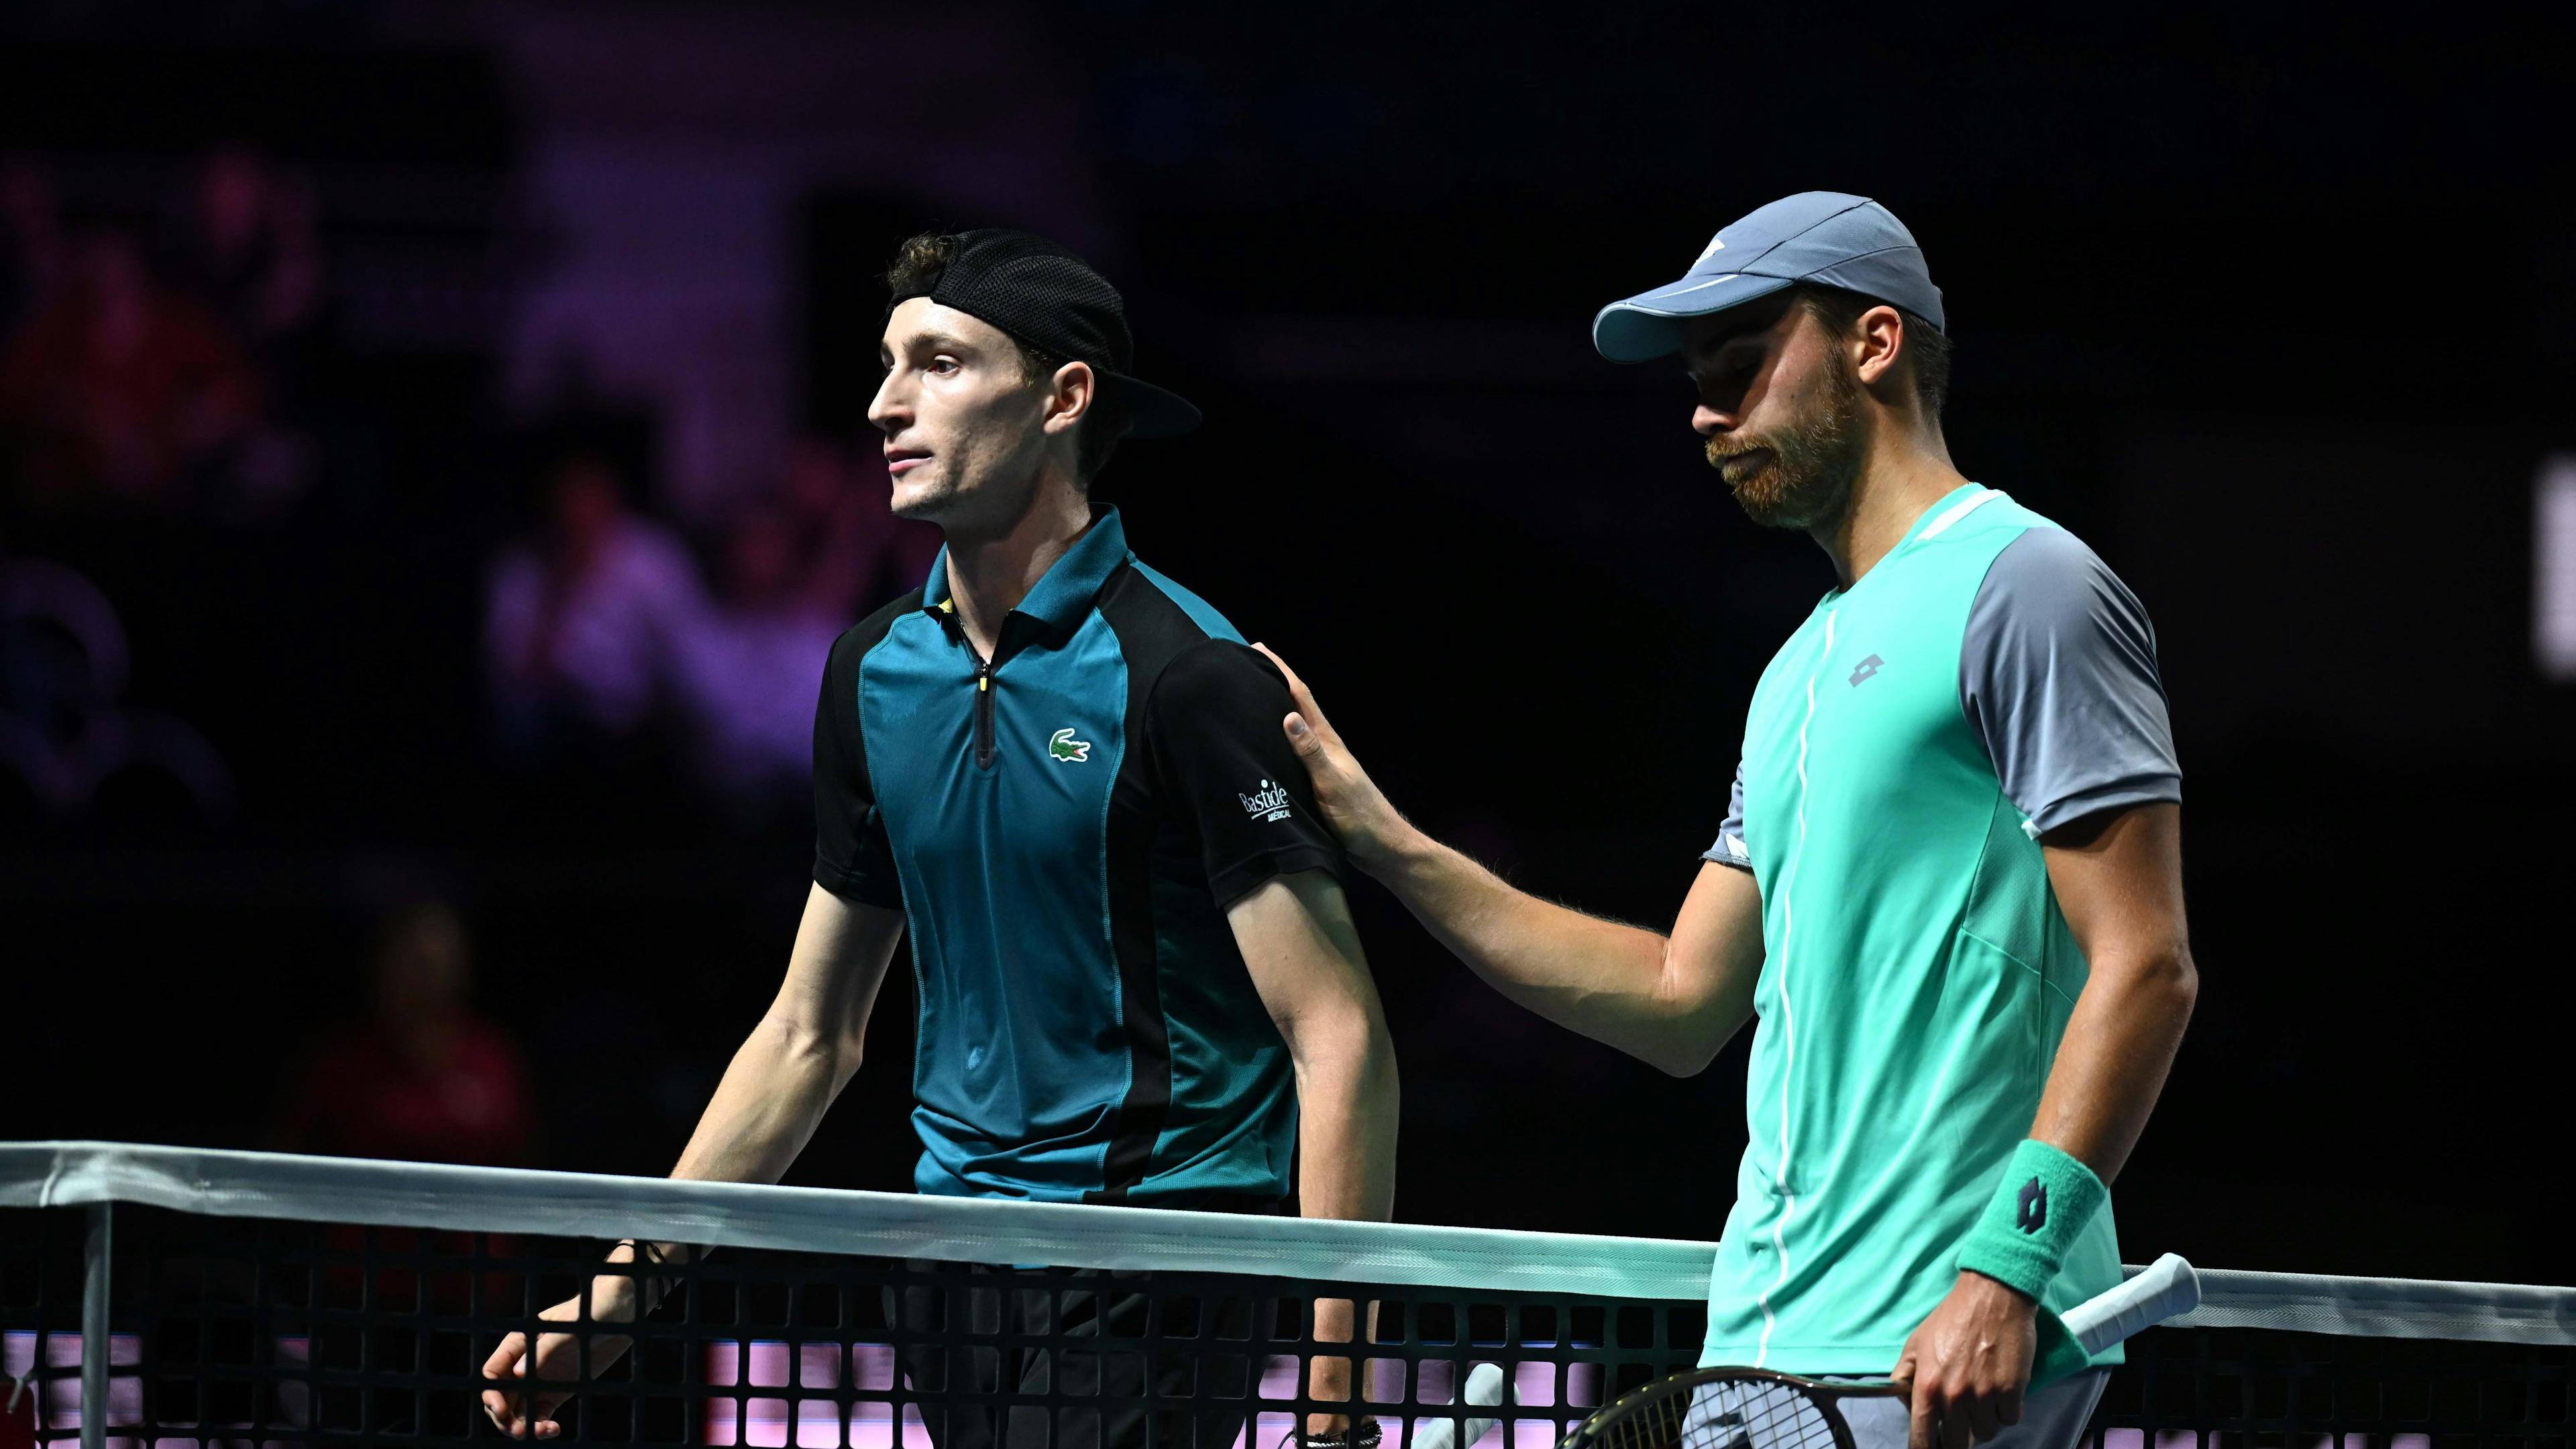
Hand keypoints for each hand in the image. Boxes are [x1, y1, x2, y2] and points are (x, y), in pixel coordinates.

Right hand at [480, 1280, 639, 1439]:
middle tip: (519, 1431)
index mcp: (518, 1344)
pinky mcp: (556, 1392)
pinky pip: (541, 1415)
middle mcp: (524, 1364)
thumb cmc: (590, 1312)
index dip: (491, 1393)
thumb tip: (517, 1373)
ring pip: (519, 1411)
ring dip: (522, 1426)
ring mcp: (539, 1380)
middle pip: (501, 1397)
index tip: (501, 1410)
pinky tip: (553, 1429)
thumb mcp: (568, 1328)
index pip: (492, 1372)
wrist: (619, 1314)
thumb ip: (545, 1349)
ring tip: (540, 1432)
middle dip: (504, 1417)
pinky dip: (541, 1426)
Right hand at [1251, 644, 1412, 871]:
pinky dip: (1276, 736)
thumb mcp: (1332, 784)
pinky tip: (1265, 742)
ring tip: (1249, 696)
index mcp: (1326, 741)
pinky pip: (1291, 749)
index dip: (1280, 670)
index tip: (1258, 648)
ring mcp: (1321, 763)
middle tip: (1246, 664)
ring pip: (1293, 727)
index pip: (1301, 697)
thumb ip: (1310, 752)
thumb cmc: (1359, 819)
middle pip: (1295, 705)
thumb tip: (1289, 715)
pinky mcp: (1317, 781)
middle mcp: (1323, 746)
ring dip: (1274, 708)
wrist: (1382, 848)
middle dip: (1273, 682)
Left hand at [1890, 1271, 2036, 1448]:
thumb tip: (1907, 1407)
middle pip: (1956, 1443)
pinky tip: (2001, 1390)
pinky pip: (2009, 1420)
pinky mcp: (2012, 1391)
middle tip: (1962, 1422)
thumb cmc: (1951, 1317)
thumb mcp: (1915, 1343)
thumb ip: (1904, 1376)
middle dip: (1958, 1437)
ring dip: (1984, 1421)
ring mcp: (1985, 1395)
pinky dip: (2006, 1410)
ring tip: (1983, 1397)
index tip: (1930, 1448)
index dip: (1925, 1448)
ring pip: (1986, 1433)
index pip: (1922, 1437)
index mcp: (1927, 1386)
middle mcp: (1954, 1395)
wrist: (1993, 1296)